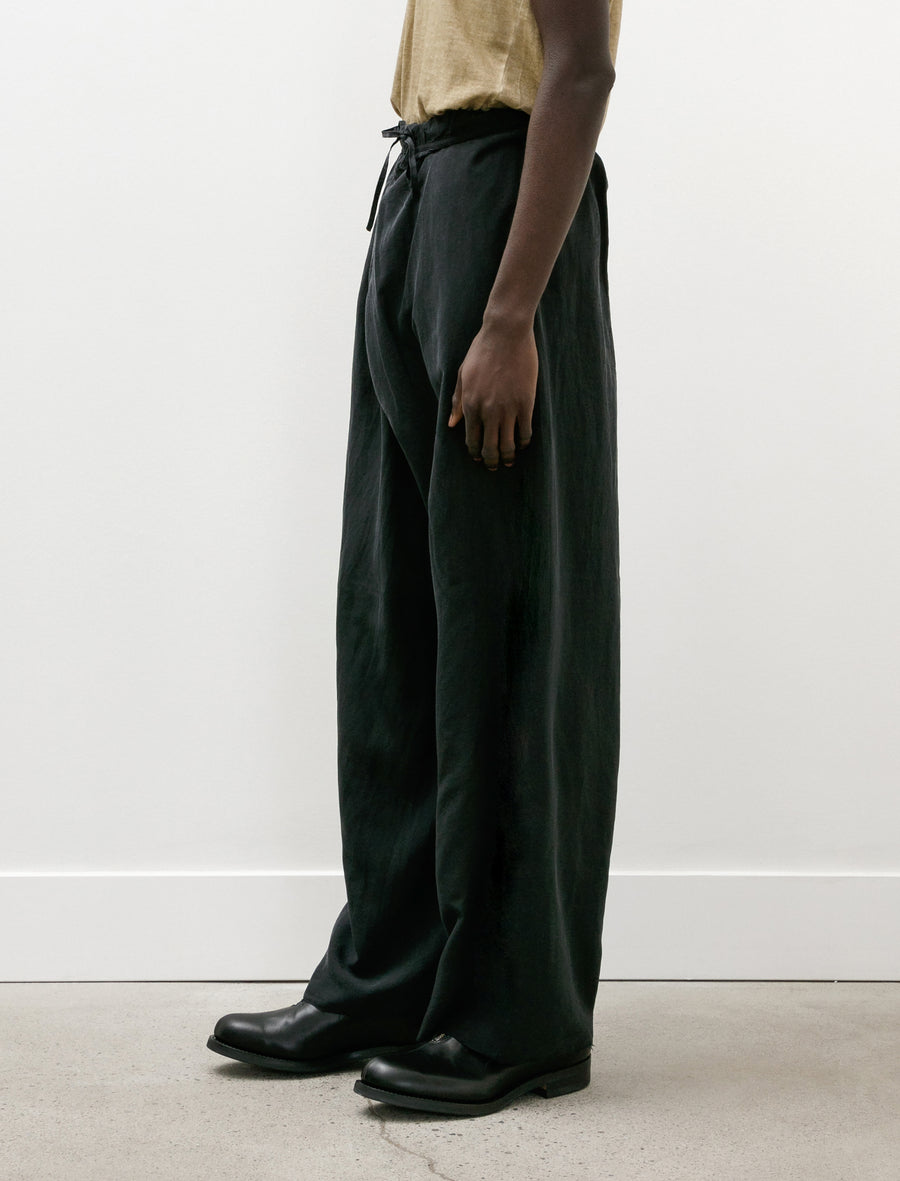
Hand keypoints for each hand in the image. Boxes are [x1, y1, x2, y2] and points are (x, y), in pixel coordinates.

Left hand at [447, 319, 536, 469]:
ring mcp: (508, 409)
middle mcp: (488, 411)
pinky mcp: (526, 403)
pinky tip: (522, 443)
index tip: (479, 458)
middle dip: (491, 461)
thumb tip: (452, 424)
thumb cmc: (481, 351)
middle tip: (494, 466)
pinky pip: (525, 432)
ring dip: (508, 457)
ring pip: (508, 445)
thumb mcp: (462, 374)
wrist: (506, 333)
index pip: (472, 440)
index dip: (476, 453)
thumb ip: (457, 401)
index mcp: (470, 405)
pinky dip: (523, 442)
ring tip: (509, 461)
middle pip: (490, 448)